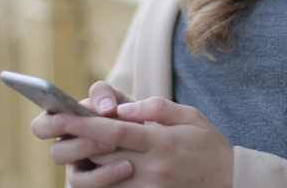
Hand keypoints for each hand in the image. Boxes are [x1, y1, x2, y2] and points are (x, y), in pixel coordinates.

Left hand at [35, 86, 232, 187]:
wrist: (233, 181)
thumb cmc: (208, 143)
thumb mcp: (189, 115)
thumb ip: (154, 107)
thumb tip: (122, 108)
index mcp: (160, 141)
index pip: (115, 132)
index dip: (84, 123)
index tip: (60, 115)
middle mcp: (152, 167)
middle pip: (102, 154)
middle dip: (75, 141)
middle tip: (53, 127)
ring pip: (104, 175)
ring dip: (85, 160)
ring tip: (72, 145)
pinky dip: (101, 178)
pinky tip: (93, 165)